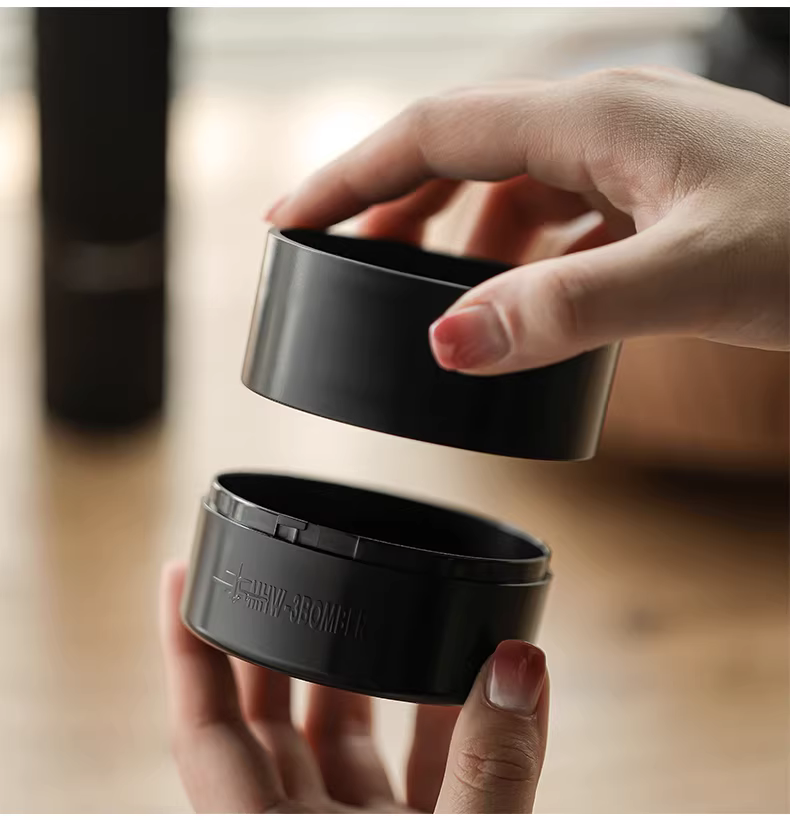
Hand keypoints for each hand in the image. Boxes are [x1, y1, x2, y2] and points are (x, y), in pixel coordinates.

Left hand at [160, 562, 548, 812]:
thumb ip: (488, 769)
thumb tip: (518, 664)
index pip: (206, 729)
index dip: (187, 648)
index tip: (178, 572)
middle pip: (269, 722)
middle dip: (278, 641)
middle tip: (288, 571)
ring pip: (339, 742)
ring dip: (358, 673)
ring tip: (370, 605)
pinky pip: (413, 771)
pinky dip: (440, 724)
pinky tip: (469, 677)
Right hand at [268, 67, 789, 374]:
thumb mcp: (687, 280)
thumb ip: (563, 310)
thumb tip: (449, 341)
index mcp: (594, 119)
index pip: (434, 133)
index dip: (351, 175)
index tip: (291, 220)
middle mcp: (602, 122)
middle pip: (458, 149)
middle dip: (387, 202)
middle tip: (337, 258)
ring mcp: (627, 155)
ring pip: (505, 183)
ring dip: (451, 231)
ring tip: (418, 285)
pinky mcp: (647, 193)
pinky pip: (553, 212)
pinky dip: (514, 250)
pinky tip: (515, 289)